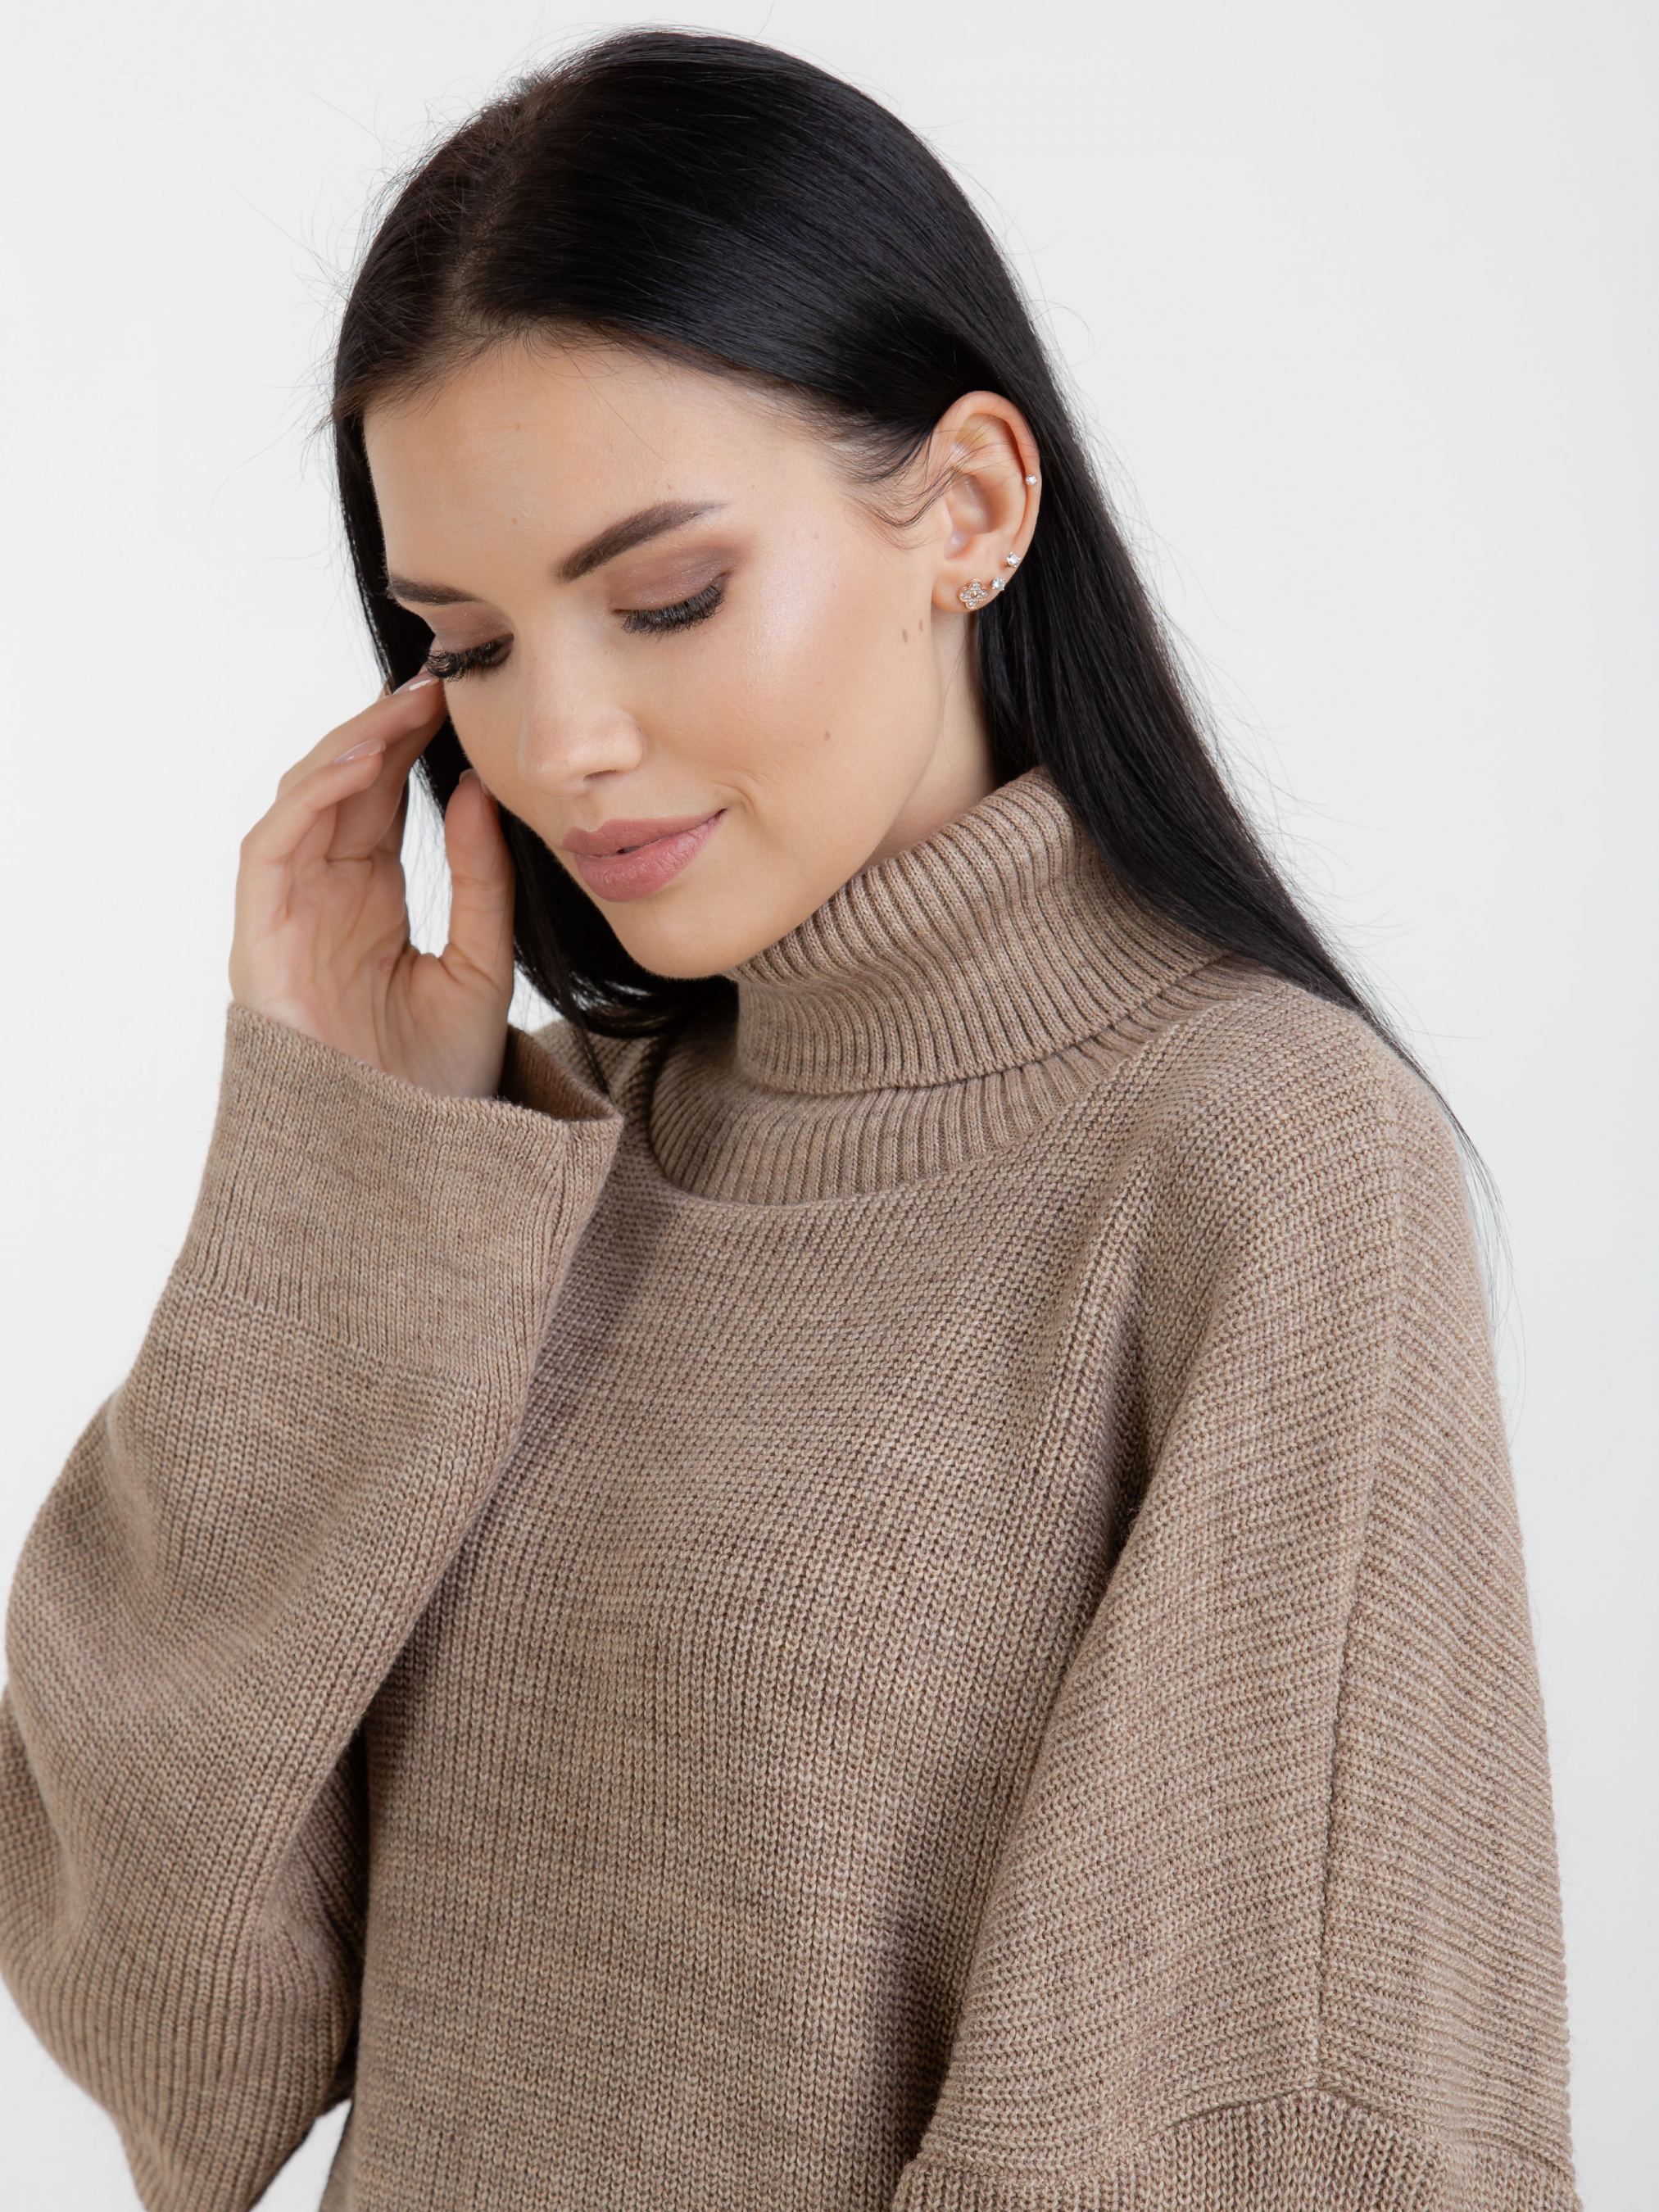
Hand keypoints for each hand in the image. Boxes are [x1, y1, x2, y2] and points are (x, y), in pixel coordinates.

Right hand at [228, 675, 516, 1098]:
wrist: (415, 1163)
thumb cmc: (444, 1082)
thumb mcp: (482, 966)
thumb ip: (482, 881)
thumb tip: (480, 790)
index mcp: (373, 903)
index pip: (384, 802)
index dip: (412, 747)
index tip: (458, 700)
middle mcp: (324, 900)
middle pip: (344, 789)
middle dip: (386, 730)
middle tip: (438, 679)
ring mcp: (287, 916)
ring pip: (304, 801)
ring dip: (352, 746)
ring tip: (408, 706)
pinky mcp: (258, 936)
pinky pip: (272, 844)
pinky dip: (312, 796)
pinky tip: (363, 761)